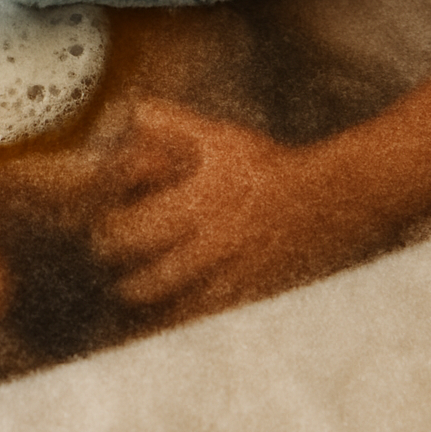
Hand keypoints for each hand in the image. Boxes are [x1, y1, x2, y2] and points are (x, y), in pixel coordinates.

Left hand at [90, 99, 400, 325]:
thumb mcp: (218, 136)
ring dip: (148, 299)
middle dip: (121, 272)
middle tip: (114, 260)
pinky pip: (207, 321)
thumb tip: (134, 111)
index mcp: (196, 204)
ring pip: (174, 308)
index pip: (131, 232)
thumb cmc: (267, 165)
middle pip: (146, 279)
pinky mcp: (250, 297)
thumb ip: (172, 122)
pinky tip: (172, 305)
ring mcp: (231, 277)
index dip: (107, 233)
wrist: (329, 199)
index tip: (102, 227)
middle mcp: (211, 246)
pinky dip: (182, 317)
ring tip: (136, 284)